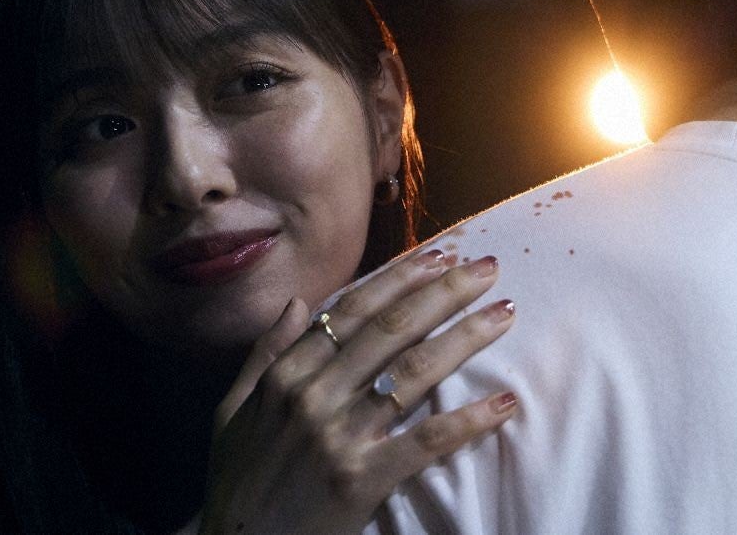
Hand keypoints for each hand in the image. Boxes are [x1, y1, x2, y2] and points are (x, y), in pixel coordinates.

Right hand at [199, 250, 515, 533]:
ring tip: (504, 313)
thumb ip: (265, 352)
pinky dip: (466, 421)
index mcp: (286, 374)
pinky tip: (503, 403)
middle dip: (444, 292)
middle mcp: (313, 395)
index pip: (352, 311)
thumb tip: (299, 304)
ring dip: (465, 338)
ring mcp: (339, 436)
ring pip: (413, 373)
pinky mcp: (362, 479)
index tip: (438, 256)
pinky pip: (424, 443)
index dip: (399, 279)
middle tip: (487, 267)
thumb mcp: (233, 408)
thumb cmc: (237, 479)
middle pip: (391, 330)